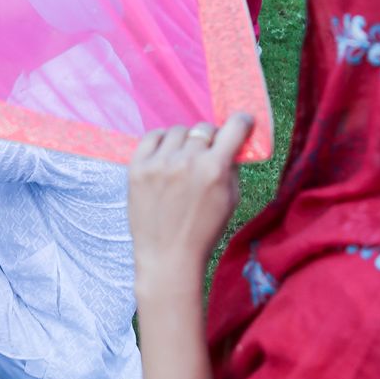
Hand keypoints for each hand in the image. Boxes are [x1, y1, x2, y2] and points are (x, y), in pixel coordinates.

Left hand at [128, 113, 253, 293]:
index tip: (242, 123)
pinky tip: (165, 155)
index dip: (242, 122)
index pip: (234, 127)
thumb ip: (232, 167)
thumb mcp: (231, 200)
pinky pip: (152, 136)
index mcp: (214, 169)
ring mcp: (159, 163)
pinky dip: (161, 142)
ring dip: (185, 141)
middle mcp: (186, 161)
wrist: (168, 256)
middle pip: (203, 129)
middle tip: (206, 154)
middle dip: (209, 139)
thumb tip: (232, 142)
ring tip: (183, 160)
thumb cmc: (204, 231)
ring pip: (178, 130)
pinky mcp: (137, 167)